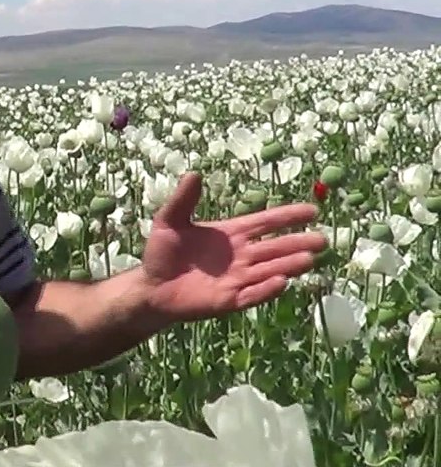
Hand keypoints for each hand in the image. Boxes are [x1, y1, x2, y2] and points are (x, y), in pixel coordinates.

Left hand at [138, 172, 327, 321]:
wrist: (151, 287)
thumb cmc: (162, 253)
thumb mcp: (169, 221)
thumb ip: (183, 200)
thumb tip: (194, 173)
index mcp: (231, 234)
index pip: (265, 222)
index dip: (287, 216)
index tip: (312, 210)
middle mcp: (241, 256)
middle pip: (275, 247)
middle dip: (298, 243)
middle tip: (322, 239)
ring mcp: (237, 279)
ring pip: (269, 270)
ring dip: (288, 265)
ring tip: (309, 259)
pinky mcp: (229, 300)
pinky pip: (252, 294)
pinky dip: (266, 288)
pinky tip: (281, 281)